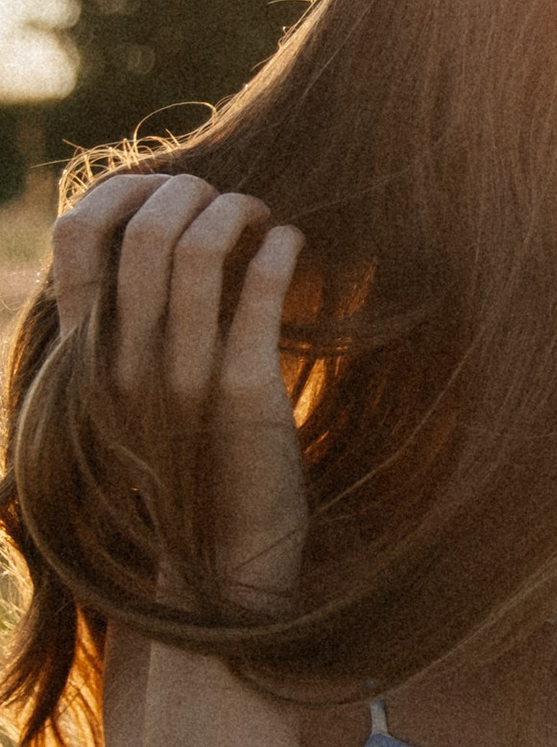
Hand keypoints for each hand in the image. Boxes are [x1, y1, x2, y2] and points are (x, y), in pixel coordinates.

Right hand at [52, 173, 309, 612]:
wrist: (223, 558)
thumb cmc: (186, 463)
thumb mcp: (131, 396)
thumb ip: (125, 331)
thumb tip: (147, 244)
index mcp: (88, 356)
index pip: (74, 235)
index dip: (122, 191)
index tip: (168, 188)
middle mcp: (123, 362)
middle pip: (144, 230)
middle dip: (192, 193)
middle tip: (227, 198)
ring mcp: (180, 377)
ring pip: (197, 250)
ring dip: (237, 211)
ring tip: (261, 214)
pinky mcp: (241, 393)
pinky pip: (258, 293)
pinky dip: (279, 249)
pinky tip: (293, 243)